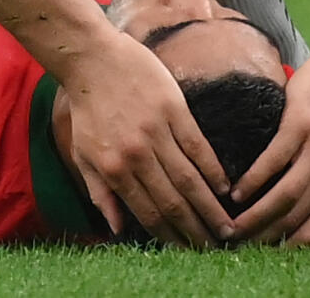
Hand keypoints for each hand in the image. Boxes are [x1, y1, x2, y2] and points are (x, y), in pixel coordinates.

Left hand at [60, 35, 232, 246]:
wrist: (92, 60)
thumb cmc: (87, 109)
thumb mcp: (83, 155)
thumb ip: (101, 193)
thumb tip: (117, 228)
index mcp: (114, 169)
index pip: (147, 212)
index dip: (169, 235)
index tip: (186, 250)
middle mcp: (137, 155)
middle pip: (173, 200)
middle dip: (195, 228)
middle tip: (215, 245)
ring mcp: (157, 132)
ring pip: (189, 178)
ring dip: (209, 205)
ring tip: (226, 224)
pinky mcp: (174, 109)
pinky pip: (198, 146)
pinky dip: (213, 169)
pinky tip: (224, 186)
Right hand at [228, 57, 309, 244]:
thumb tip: (289, 221)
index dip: (287, 248)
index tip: (262, 256)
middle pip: (296, 216)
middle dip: (265, 236)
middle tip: (239, 243)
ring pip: (285, 194)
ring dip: (256, 214)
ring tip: (233, 223)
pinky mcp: (299, 126)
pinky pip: (272, 161)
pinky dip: (252, 181)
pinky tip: (235, 191)